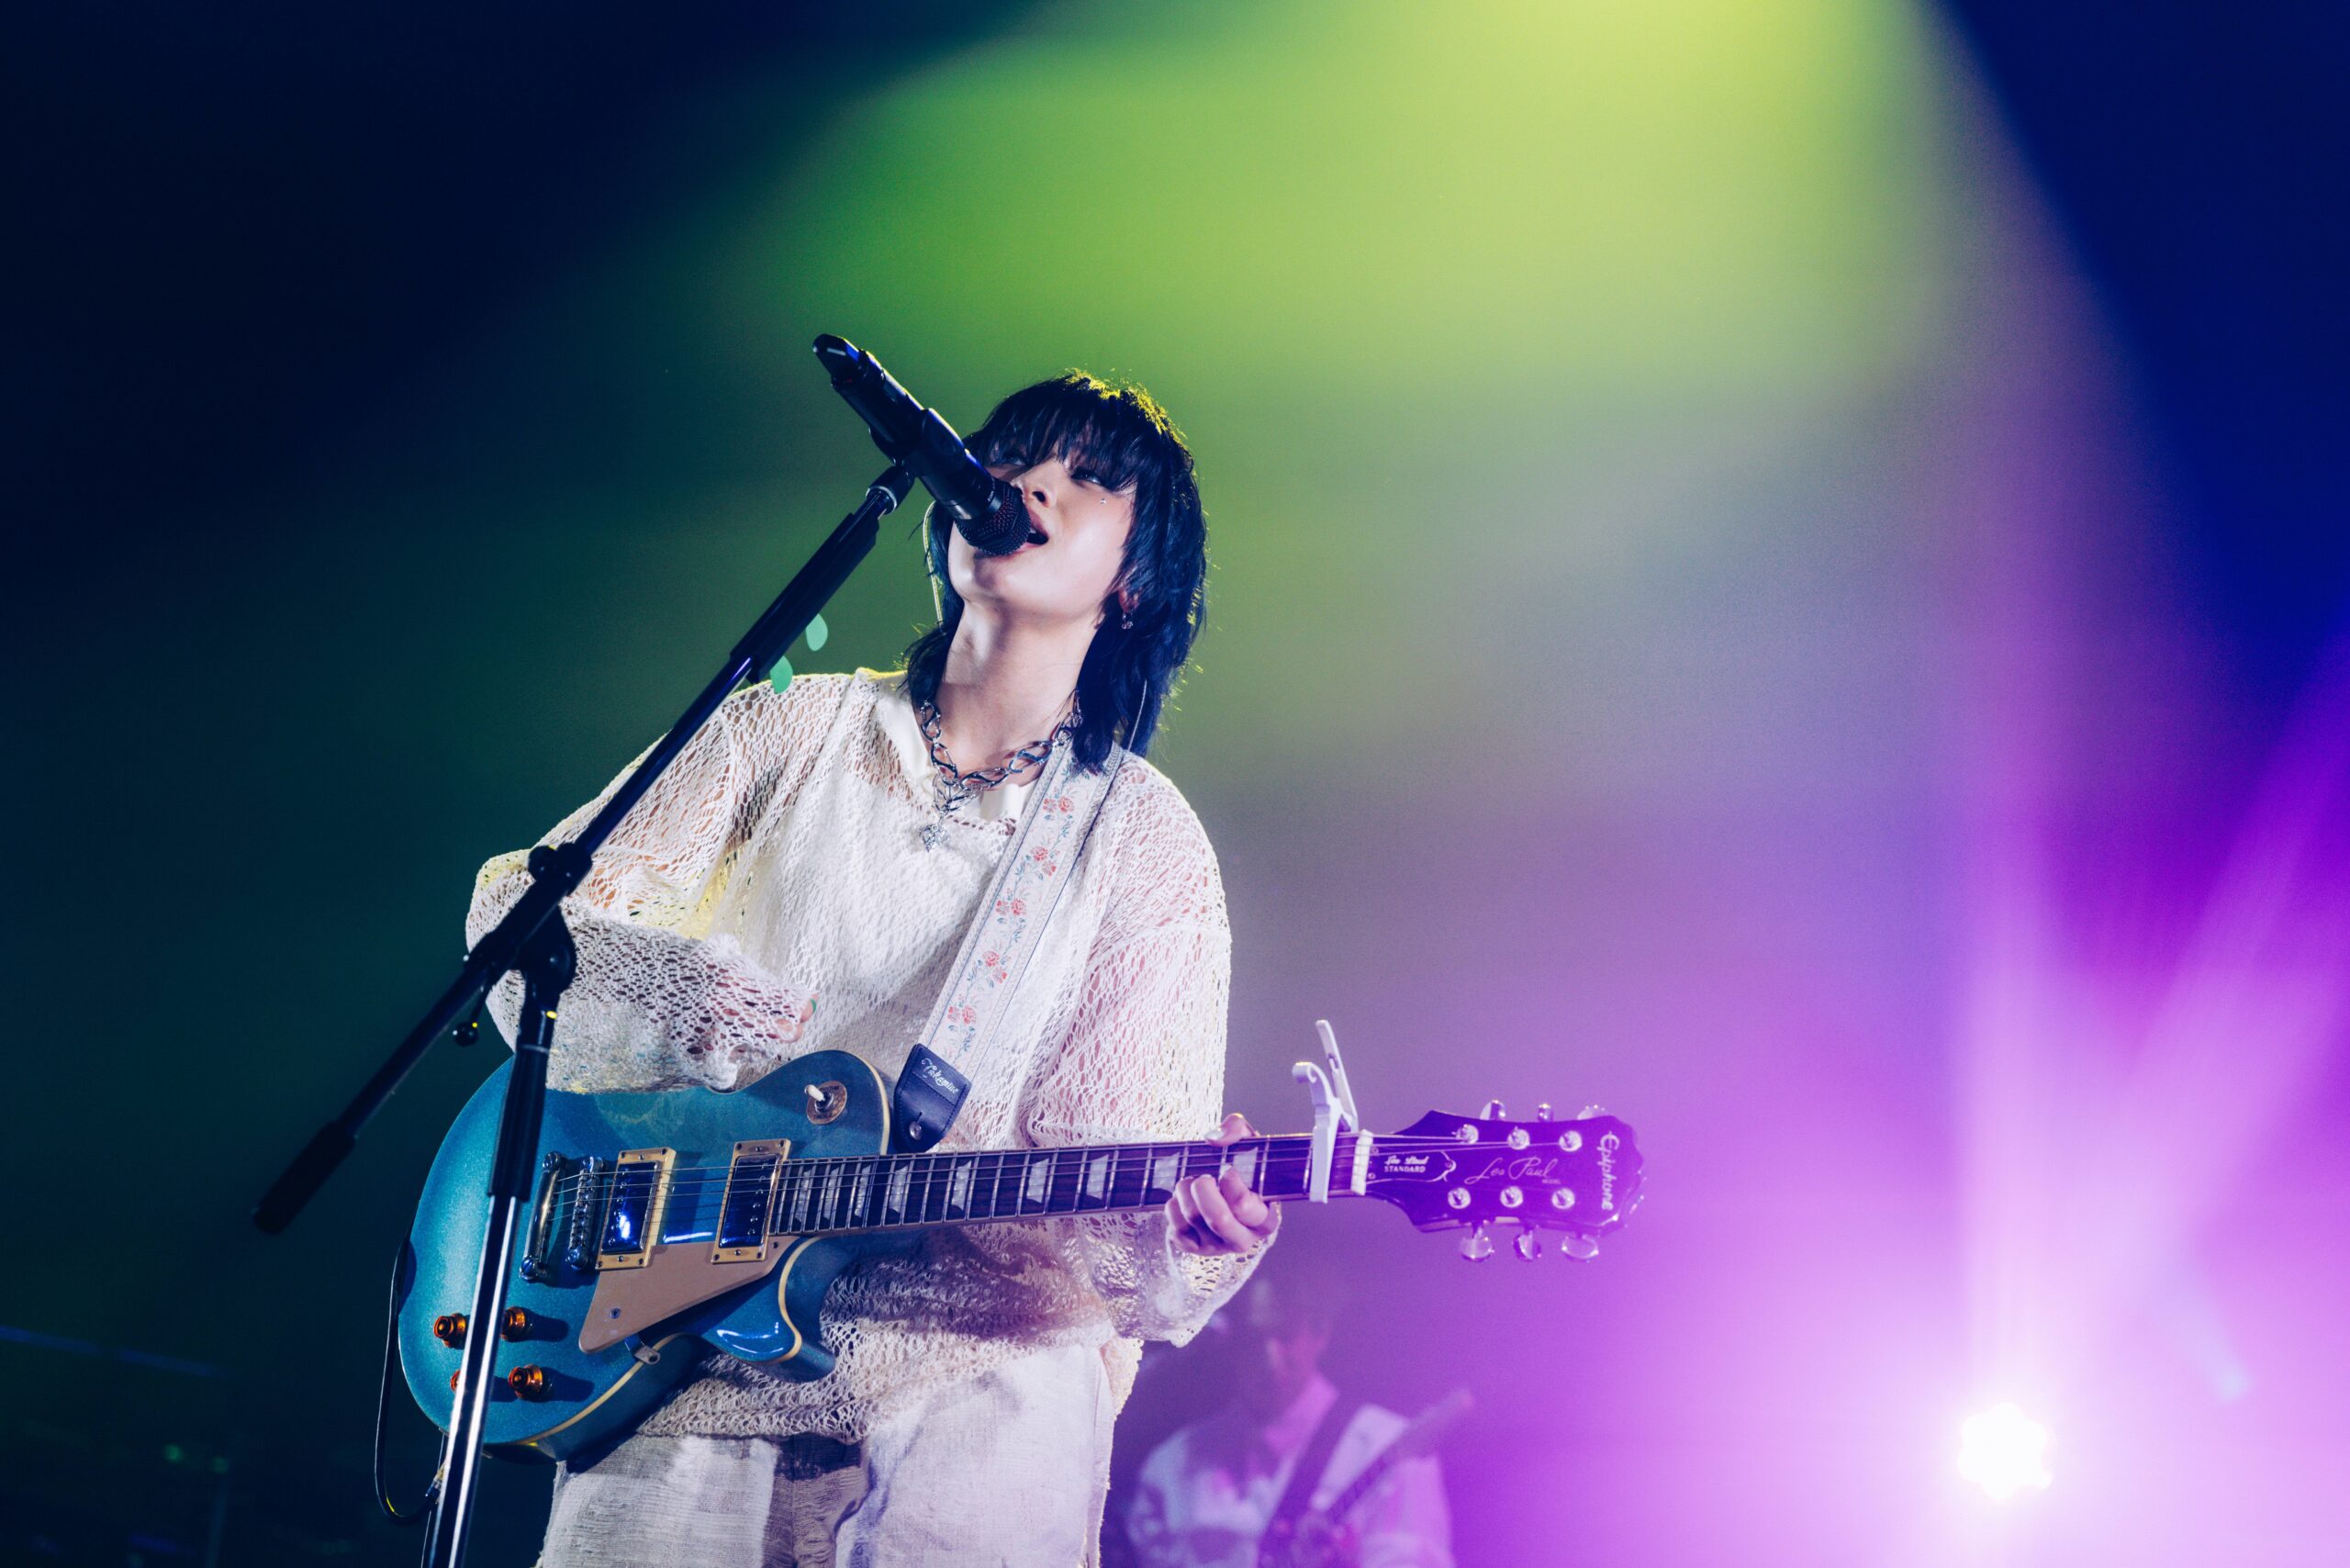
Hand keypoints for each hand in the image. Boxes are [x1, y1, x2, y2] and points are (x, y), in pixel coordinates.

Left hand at [1167, 1112, 1281, 1255]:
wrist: (1218, 1188)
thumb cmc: (1239, 1167)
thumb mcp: (1245, 1143)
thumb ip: (1236, 1129)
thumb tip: (1214, 1139)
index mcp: (1265, 1218)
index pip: (1246, 1206)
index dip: (1231, 1184)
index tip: (1227, 1170)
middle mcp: (1244, 1238)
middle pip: (1219, 1219)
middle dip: (1204, 1190)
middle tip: (1203, 1177)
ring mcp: (1217, 1246)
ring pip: (1193, 1219)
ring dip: (1186, 1192)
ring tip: (1191, 1181)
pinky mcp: (1194, 1248)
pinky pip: (1176, 1229)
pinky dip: (1173, 1206)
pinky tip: (1182, 1198)